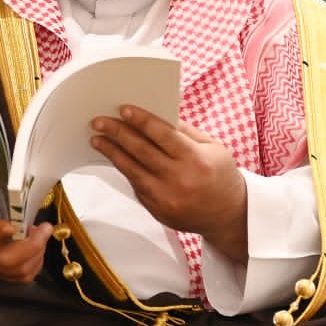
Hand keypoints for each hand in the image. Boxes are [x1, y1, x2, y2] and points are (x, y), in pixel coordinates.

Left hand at [90, 104, 248, 259]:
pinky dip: (125, 170)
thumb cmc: (221, 175)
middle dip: (118, 133)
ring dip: (112, 153)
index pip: (163, 135)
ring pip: (131, 171)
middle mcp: (180, 180)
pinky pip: (136, 186)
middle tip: (99, 121)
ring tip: (97, 140)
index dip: (142, 120)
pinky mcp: (157, 210)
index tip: (124, 109)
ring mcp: (166, 198)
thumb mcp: (212, 147)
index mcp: (196, 160)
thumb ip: (185, 131)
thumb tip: (155, 114)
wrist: (228, 215)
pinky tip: (114, 158)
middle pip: (141, 151)